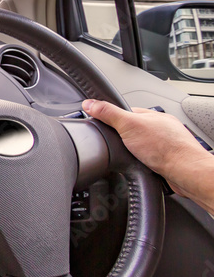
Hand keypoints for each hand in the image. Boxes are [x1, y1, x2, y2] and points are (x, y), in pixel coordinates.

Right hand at [82, 99, 211, 197]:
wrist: (186, 172)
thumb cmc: (165, 148)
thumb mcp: (128, 126)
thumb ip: (108, 113)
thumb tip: (90, 103)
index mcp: (153, 116)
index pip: (126, 112)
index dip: (113, 119)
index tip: (103, 124)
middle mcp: (161, 129)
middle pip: (133, 131)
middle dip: (124, 139)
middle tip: (119, 145)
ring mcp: (166, 145)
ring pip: (142, 146)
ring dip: (135, 153)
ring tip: (131, 156)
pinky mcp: (168, 161)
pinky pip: (149, 159)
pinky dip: (143, 163)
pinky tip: (141, 165)